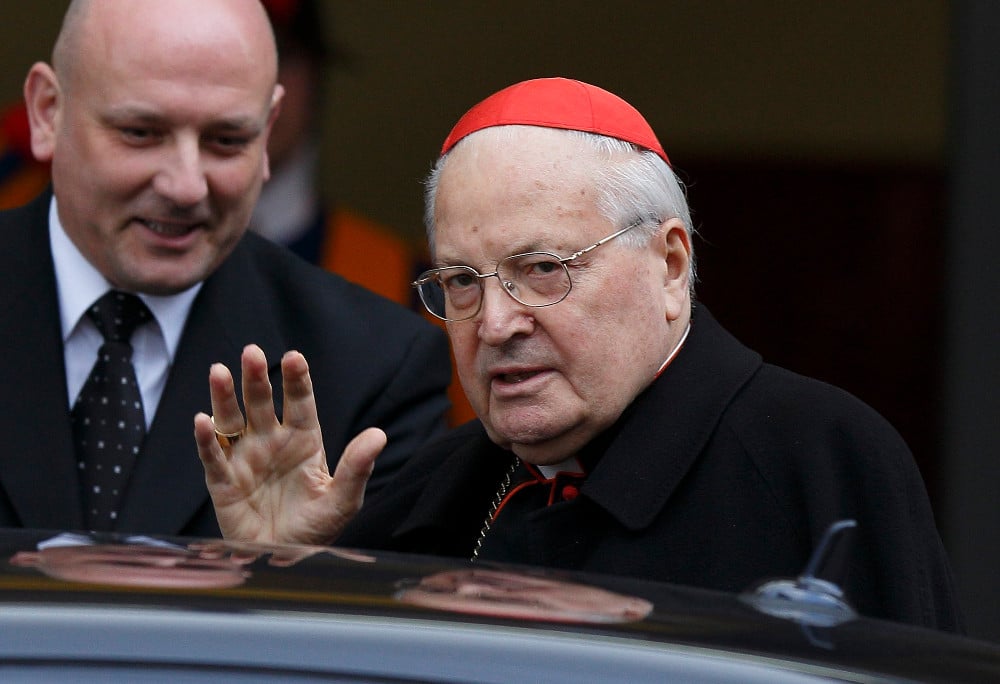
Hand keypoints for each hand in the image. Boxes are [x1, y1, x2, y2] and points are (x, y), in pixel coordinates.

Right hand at [194, 344, 385, 544]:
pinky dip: (207, 440)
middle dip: (256, 378)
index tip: (294, 358)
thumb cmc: (316, 530)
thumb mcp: (343, 501)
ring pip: (232, 421)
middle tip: (251, 353)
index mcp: (303, 440)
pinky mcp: (224, 484)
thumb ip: (357, 467)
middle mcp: (271, 442)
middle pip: (261, 403)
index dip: (296, 380)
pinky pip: (213, 458)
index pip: (300, 402)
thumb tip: (380, 435)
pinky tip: (203, 421)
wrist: (287, 561)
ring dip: (224, 398)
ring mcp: (246, 460)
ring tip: (219, 373)